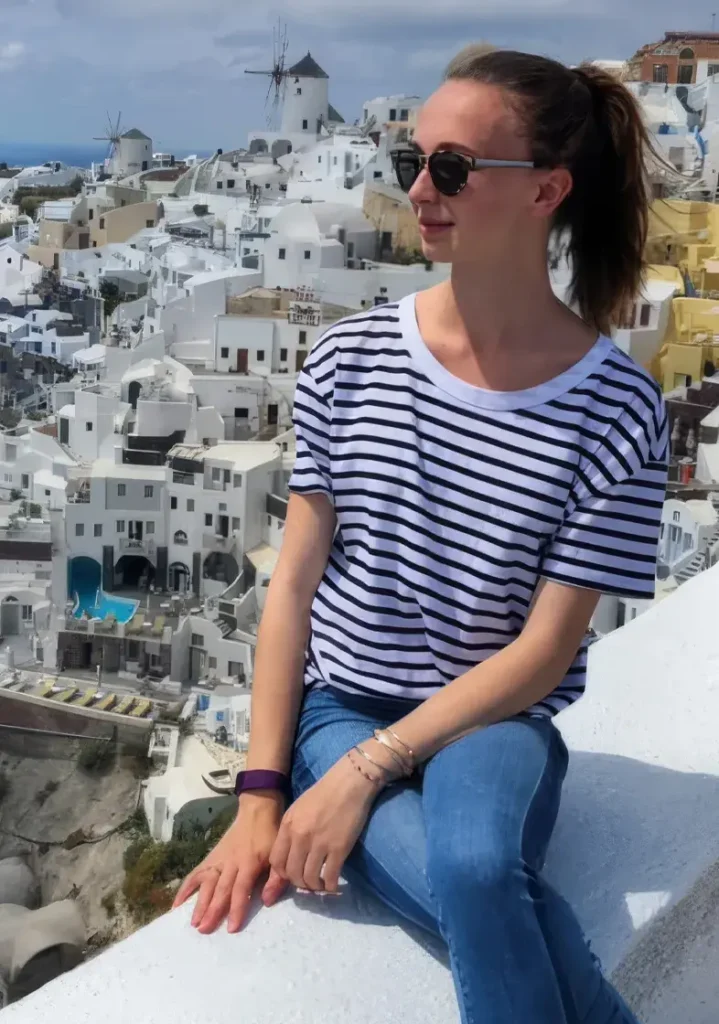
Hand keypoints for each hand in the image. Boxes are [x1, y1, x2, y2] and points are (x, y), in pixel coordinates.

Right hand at [172, 792, 284, 932]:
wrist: (256, 812)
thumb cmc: (269, 836)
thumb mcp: (277, 855)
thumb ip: (275, 878)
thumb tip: (268, 901)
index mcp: (249, 862)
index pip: (241, 888)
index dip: (237, 908)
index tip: (231, 928)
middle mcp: (231, 863)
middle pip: (220, 888)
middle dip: (212, 910)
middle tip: (204, 930)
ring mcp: (218, 860)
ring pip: (206, 882)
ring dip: (199, 903)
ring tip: (193, 923)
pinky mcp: (210, 858)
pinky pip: (196, 873)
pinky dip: (185, 888)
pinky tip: (176, 905)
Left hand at [268, 753, 378, 893]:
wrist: (349, 783)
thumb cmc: (324, 792)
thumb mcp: (299, 808)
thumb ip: (291, 830)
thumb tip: (291, 854)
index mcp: (288, 825)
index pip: (276, 861)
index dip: (282, 874)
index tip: (292, 874)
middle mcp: (300, 837)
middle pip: (292, 873)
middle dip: (299, 882)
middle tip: (308, 882)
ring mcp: (319, 844)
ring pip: (309, 878)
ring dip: (314, 886)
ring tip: (320, 885)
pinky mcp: (339, 849)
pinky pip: (330, 877)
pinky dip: (330, 886)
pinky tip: (333, 885)